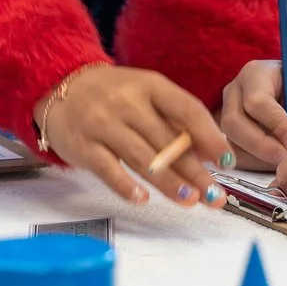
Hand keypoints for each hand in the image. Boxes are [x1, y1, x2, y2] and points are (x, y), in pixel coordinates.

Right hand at [36, 64, 229, 207]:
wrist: (60, 88)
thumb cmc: (112, 96)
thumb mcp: (145, 95)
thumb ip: (174, 121)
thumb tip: (209, 154)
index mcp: (150, 85)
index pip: (187, 109)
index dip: (210, 136)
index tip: (227, 160)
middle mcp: (127, 101)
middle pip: (168, 141)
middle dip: (195, 171)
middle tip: (216, 195)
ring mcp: (102, 123)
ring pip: (143, 158)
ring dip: (169, 183)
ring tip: (191, 200)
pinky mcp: (83, 146)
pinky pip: (108, 169)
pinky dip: (126, 186)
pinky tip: (143, 200)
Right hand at [217, 60, 286, 168]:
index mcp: (257, 73)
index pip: (256, 101)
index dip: (275, 124)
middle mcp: (236, 92)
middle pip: (234, 123)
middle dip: (261, 146)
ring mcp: (229, 114)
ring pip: (233, 143)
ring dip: (260, 158)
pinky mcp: (232, 136)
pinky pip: (237, 156)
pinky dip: (257, 164)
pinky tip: (279, 160)